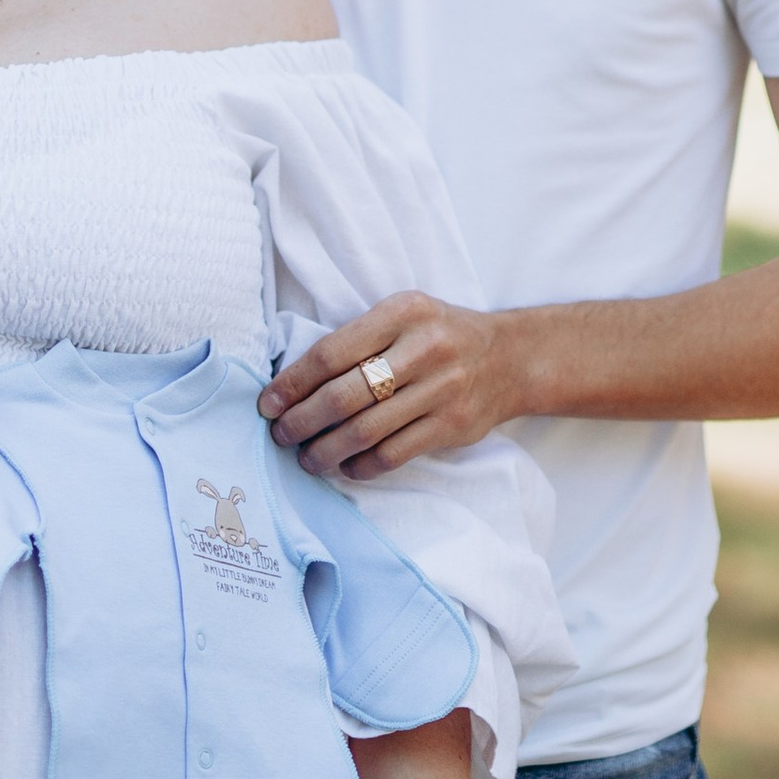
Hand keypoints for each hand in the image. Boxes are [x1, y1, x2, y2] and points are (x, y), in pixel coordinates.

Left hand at [261, 292, 517, 476]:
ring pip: (365, 432)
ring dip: (325, 451)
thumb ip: (359, 339)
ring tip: (306, 458)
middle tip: (281, 434)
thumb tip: (295, 383)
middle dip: (301, 421)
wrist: (510, 358)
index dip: (292, 383)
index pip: (331, 353)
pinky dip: (361, 466)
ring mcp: (441, 390)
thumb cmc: (440, 334)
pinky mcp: (452, 426)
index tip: (268, 404)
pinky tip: (345, 467)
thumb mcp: (403, 315)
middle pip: (343, 396)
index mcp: (402, 312)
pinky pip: (393, 455)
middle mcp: (424, 349)